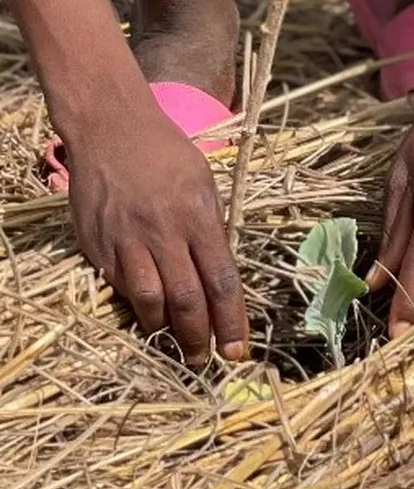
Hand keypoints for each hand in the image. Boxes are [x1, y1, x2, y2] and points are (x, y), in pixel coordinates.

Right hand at [66, 105, 247, 366]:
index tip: (239, 349)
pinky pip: (119, 287)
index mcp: (198, 214)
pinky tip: (147, 317)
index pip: (221, 278)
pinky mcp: (98, 246)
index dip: (232, 319)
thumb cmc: (165, 151)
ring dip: (166, 330)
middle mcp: (164, 232)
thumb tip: (219, 270)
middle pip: (187, 298)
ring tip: (177, 345)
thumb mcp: (203, 180)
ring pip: (149, 301)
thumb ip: (210, 225)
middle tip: (207, 360)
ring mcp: (127, 241)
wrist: (111, 127)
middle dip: (201, 336)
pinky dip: (135, 307)